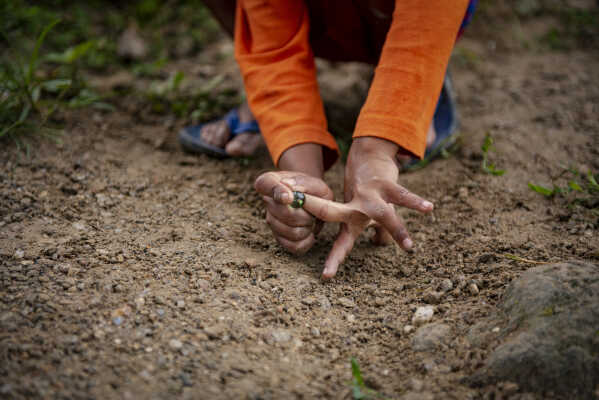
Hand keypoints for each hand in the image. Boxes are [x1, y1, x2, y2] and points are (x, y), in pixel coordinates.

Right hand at [254, 171, 333, 253]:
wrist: (314, 202)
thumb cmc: (313, 191)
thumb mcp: (315, 183)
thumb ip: (303, 184)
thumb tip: (288, 189)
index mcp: (271, 182)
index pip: (264, 184)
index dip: (277, 192)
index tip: (289, 197)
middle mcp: (268, 202)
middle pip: (285, 213)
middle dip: (305, 214)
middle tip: (312, 210)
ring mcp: (272, 221)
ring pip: (292, 232)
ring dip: (308, 227)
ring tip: (311, 219)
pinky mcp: (280, 238)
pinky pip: (295, 245)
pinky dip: (307, 240)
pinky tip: (309, 231)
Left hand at [300, 137, 433, 278]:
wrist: (368, 155)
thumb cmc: (367, 190)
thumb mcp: (366, 211)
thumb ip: (375, 230)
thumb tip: (381, 244)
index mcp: (350, 220)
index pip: (341, 244)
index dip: (334, 260)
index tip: (326, 277)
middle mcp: (355, 210)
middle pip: (346, 233)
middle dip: (339, 253)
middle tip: (330, 272)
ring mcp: (369, 197)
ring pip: (383, 215)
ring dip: (397, 230)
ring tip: (409, 247)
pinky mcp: (385, 184)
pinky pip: (402, 195)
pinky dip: (416, 202)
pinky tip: (429, 208)